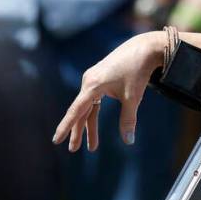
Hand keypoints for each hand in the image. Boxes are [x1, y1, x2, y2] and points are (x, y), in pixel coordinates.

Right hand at [52, 31, 163, 151]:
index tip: (56, 140)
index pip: (76, 111)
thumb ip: (128, 120)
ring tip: (92, 146)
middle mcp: (88, 82)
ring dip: (88, 126)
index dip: (66, 127)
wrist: (144, 49)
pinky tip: (92, 125)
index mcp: (92, 86)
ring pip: (87, 107)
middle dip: (77, 132)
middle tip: (73, 150)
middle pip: (80, 111)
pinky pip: (92, 100)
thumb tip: (128, 142)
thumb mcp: (133, 98)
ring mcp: (92, 79)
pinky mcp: (99, 78)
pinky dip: (93, 113)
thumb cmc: (137, 72)